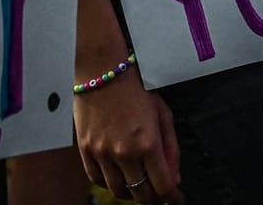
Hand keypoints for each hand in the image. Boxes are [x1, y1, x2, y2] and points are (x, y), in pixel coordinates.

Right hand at [74, 68, 180, 202]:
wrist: (103, 71)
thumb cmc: (137, 89)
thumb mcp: (163, 114)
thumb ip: (171, 148)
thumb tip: (174, 178)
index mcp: (148, 142)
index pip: (163, 186)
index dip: (173, 197)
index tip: (177, 199)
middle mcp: (124, 152)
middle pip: (141, 195)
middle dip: (154, 199)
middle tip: (159, 195)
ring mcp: (102, 153)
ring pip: (118, 191)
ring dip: (132, 194)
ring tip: (139, 186)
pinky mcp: (85, 150)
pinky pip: (97, 180)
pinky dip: (110, 185)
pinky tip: (119, 178)